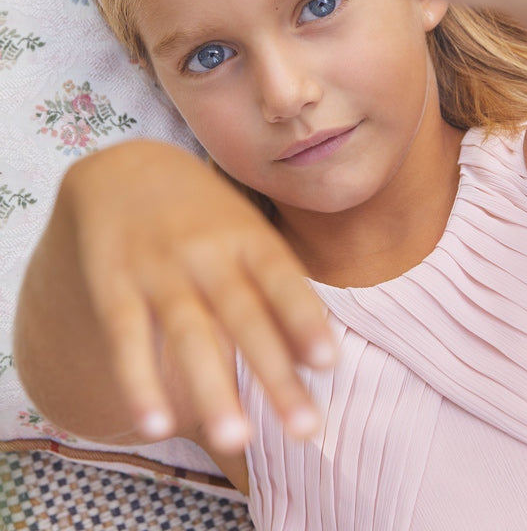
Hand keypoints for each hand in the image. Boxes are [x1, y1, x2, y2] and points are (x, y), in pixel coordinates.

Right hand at [62, 139, 335, 452]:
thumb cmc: (204, 216)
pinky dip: (139, 381)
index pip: (281, 276)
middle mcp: (206, 250)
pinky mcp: (114, 284)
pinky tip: (156, 426)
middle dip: (274, 371)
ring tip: (238, 440)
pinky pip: (126, 336)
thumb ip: (281, 289)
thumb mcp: (247, 232)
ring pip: (188, 330)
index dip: (304, 316)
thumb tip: (322, 359)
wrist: (122, 169)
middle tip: (306, 428)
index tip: (329, 362)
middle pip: (243, 313)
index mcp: (246, 235)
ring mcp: (158, 266)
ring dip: (212, 387)